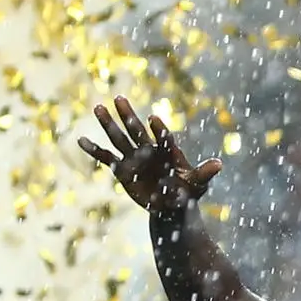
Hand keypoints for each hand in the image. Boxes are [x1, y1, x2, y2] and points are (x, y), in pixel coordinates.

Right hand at [80, 95, 223, 214]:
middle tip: (118, 97)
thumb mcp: (198, 184)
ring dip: (108, 124)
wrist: (172, 203)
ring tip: (98, 107)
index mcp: (167, 151)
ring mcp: (134, 158)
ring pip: (119, 138)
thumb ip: (204, 173)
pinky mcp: (123, 170)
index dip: (159, 130)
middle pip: (137, 130)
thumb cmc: (187, 191)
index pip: (163, 138)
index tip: (153, 118)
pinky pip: (106, 158)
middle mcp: (149, 150)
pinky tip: (81, 140)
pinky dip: (94, 150)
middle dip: (128, 115)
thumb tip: (219, 164)